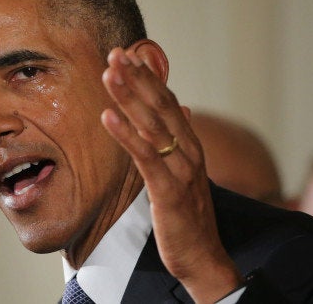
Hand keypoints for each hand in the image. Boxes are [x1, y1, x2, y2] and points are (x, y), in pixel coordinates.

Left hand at [100, 44, 241, 302]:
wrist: (204, 258)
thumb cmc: (189, 218)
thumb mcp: (186, 175)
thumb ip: (181, 141)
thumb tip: (183, 110)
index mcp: (191, 147)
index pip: (169, 104)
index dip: (149, 79)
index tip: (129, 56)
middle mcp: (189, 153)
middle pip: (161, 107)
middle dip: (137, 79)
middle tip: (115, 54)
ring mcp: (181, 171)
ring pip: (153, 126)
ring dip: (130, 98)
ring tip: (110, 74)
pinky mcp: (169, 192)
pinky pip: (146, 158)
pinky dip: (127, 135)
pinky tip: (109, 117)